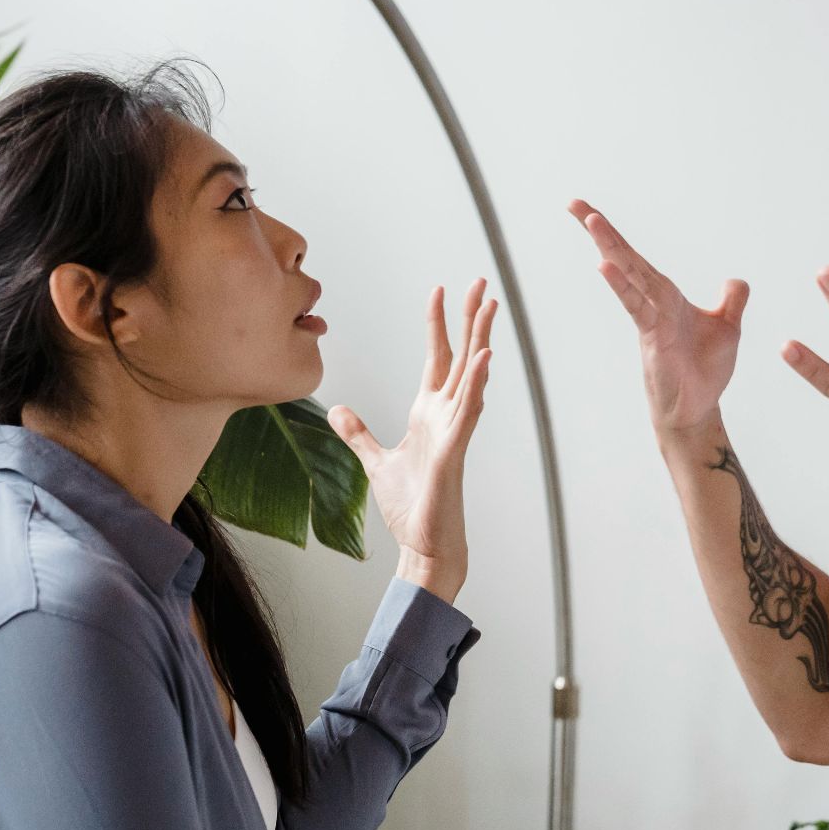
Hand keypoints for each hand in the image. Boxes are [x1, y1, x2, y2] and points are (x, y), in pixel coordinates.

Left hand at [328, 280, 495, 603]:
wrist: (424, 547)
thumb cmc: (411, 509)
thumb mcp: (376, 462)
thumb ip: (359, 435)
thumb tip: (339, 411)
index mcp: (429, 414)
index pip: (437, 358)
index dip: (438, 324)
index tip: (441, 291)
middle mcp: (446, 416)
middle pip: (461, 356)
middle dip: (470, 318)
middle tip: (482, 283)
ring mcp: (454, 431)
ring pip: (470, 375)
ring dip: (480, 340)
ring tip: (490, 307)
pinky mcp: (454, 451)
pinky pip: (468, 411)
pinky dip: (476, 384)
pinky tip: (483, 359)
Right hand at [569, 200, 748, 435]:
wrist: (697, 409)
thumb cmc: (705, 372)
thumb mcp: (727, 329)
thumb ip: (731, 302)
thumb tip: (736, 280)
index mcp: (667, 297)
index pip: (638, 260)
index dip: (617, 237)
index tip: (589, 212)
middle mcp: (654, 303)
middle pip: (625, 259)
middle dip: (601, 231)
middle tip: (573, 202)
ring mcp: (650, 318)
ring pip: (628, 275)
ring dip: (610, 247)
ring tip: (589, 219)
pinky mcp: (652, 337)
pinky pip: (636, 305)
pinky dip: (622, 285)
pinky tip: (605, 265)